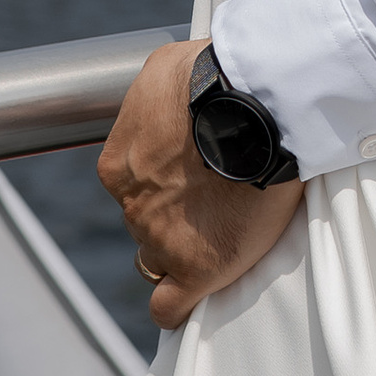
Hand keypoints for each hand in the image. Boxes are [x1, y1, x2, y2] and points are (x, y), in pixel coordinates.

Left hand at [98, 40, 302, 328]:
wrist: (254, 104)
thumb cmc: (217, 75)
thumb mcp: (168, 69)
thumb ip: (159, 96)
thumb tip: (167, 92)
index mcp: (121, 164)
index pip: (133, 188)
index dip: (163, 184)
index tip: (190, 177)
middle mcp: (132, 203)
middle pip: (147, 221)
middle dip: (174, 213)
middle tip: (216, 196)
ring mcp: (161, 238)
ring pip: (159, 258)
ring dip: (183, 247)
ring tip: (223, 230)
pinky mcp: (196, 267)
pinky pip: (170, 306)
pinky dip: (179, 304)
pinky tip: (196, 294)